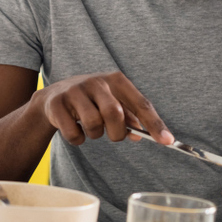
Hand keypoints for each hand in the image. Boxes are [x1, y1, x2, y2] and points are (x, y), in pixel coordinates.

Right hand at [37, 71, 173, 145]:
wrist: (54, 96)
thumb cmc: (93, 100)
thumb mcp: (113, 102)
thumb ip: (130, 117)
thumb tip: (141, 134)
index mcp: (117, 80)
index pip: (141, 103)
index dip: (155, 124)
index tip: (167, 141)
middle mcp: (97, 82)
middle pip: (115, 113)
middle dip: (117, 132)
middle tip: (113, 134)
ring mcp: (75, 91)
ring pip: (93, 124)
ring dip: (95, 134)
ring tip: (92, 127)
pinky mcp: (57, 104)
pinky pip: (74, 134)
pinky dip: (78, 139)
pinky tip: (75, 129)